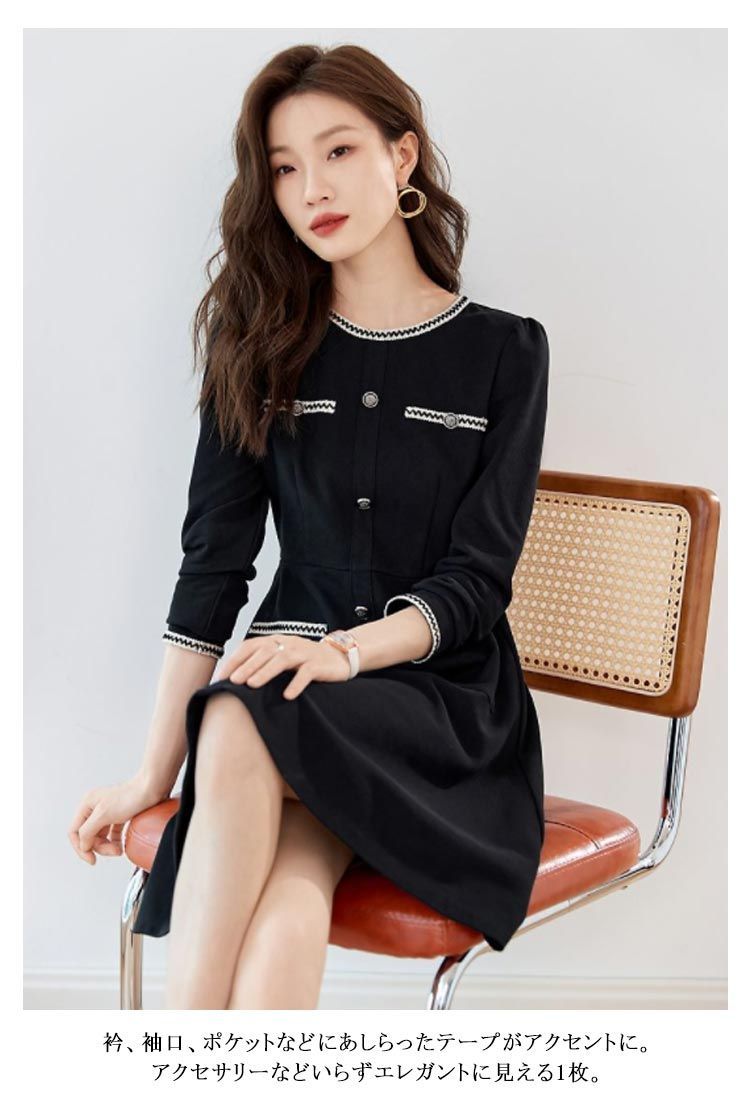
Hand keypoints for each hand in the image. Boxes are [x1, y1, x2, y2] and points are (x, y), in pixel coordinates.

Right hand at [68, 773, 168, 865]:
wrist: (152, 788)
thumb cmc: (130, 797)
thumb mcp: (103, 815)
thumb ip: (88, 831)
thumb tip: (83, 846)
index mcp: (87, 804)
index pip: (74, 832)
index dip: (81, 848)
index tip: (92, 860)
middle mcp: (94, 807)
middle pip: (89, 836)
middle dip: (100, 847)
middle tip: (114, 851)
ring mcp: (107, 812)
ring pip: (100, 836)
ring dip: (108, 846)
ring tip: (119, 850)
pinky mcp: (119, 815)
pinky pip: (112, 834)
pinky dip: (115, 841)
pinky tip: (122, 845)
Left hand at [215, 635, 351, 699]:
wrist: (340, 656)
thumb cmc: (305, 660)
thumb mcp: (283, 657)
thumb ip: (264, 662)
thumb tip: (235, 679)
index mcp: (277, 641)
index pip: (251, 646)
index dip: (235, 660)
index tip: (221, 676)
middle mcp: (289, 643)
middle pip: (265, 652)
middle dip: (247, 666)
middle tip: (233, 681)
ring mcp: (304, 653)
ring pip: (282, 659)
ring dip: (266, 672)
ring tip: (252, 685)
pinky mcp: (319, 665)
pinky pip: (307, 673)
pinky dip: (296, 683)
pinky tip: (287, 695)